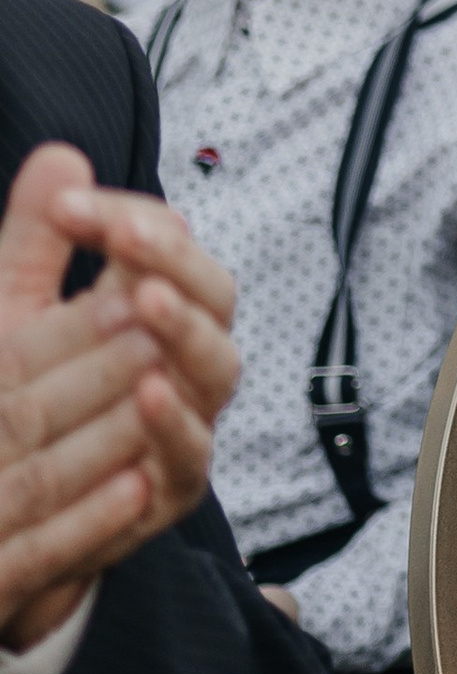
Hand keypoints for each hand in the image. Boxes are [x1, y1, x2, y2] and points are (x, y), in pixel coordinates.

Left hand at [0, 148, 238, 650]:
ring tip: (148, 299)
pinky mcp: (173, 486)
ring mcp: (188, 419)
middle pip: (215, 293)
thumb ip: (38, 239)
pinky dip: (177, 421)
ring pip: (219, 364)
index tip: (68, 206)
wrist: (11, 518)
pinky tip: (149, 389)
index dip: (128, 217)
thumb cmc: (21, 402)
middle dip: (173, 260)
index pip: (167, 242)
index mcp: (154, 304)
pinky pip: (193, 450)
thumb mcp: (15, 312)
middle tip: (125, 238)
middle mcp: (184, 357)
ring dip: (187, 330)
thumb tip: (61, 156)